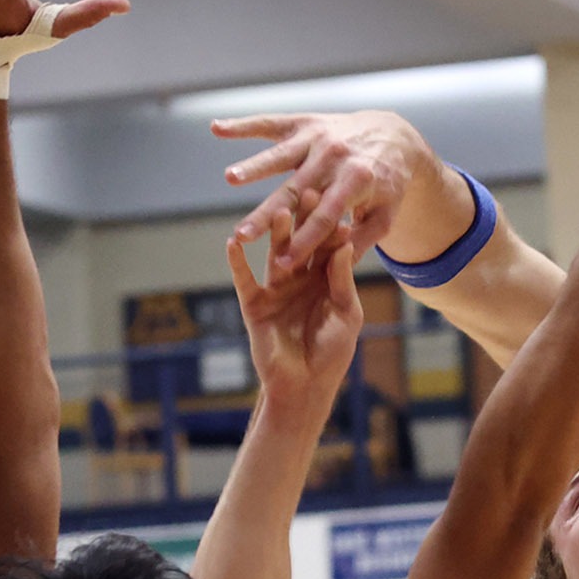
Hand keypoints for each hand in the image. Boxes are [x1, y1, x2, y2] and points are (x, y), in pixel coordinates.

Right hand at [214, 109, 423, 267]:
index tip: (284, 263)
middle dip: (268, 214)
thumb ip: (363, 239)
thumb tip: (339, 268)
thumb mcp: (386, 213)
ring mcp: (317, 138)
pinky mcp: (303, 123)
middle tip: (242, 233)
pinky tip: (217, 128)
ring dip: (255, 166)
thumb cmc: (387, 183)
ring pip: (280, 155)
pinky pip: (270, 124)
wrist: (393, 135)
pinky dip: (243, 126)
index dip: (306, 240)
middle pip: (295, 191)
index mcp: (356, 181)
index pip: (326, 217)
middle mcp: (334, 157)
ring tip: (230, 177)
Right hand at [226, 198, 364, 405]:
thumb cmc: (332, 351)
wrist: (305, 385)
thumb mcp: (346, 313)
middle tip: (308, 192)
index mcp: (326, 279)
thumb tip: (344, 243)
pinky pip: (244, 279)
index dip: (334, 227)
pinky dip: (237, 261)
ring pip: (275, 255)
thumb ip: (341, 280)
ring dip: (276, 234)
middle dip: (305, 220)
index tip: (340, 202)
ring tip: (277, 210)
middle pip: (303, 243)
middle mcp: (300, 278)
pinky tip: (232, 241)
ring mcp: (276, 288)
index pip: (330, 246)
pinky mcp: (254, 303)